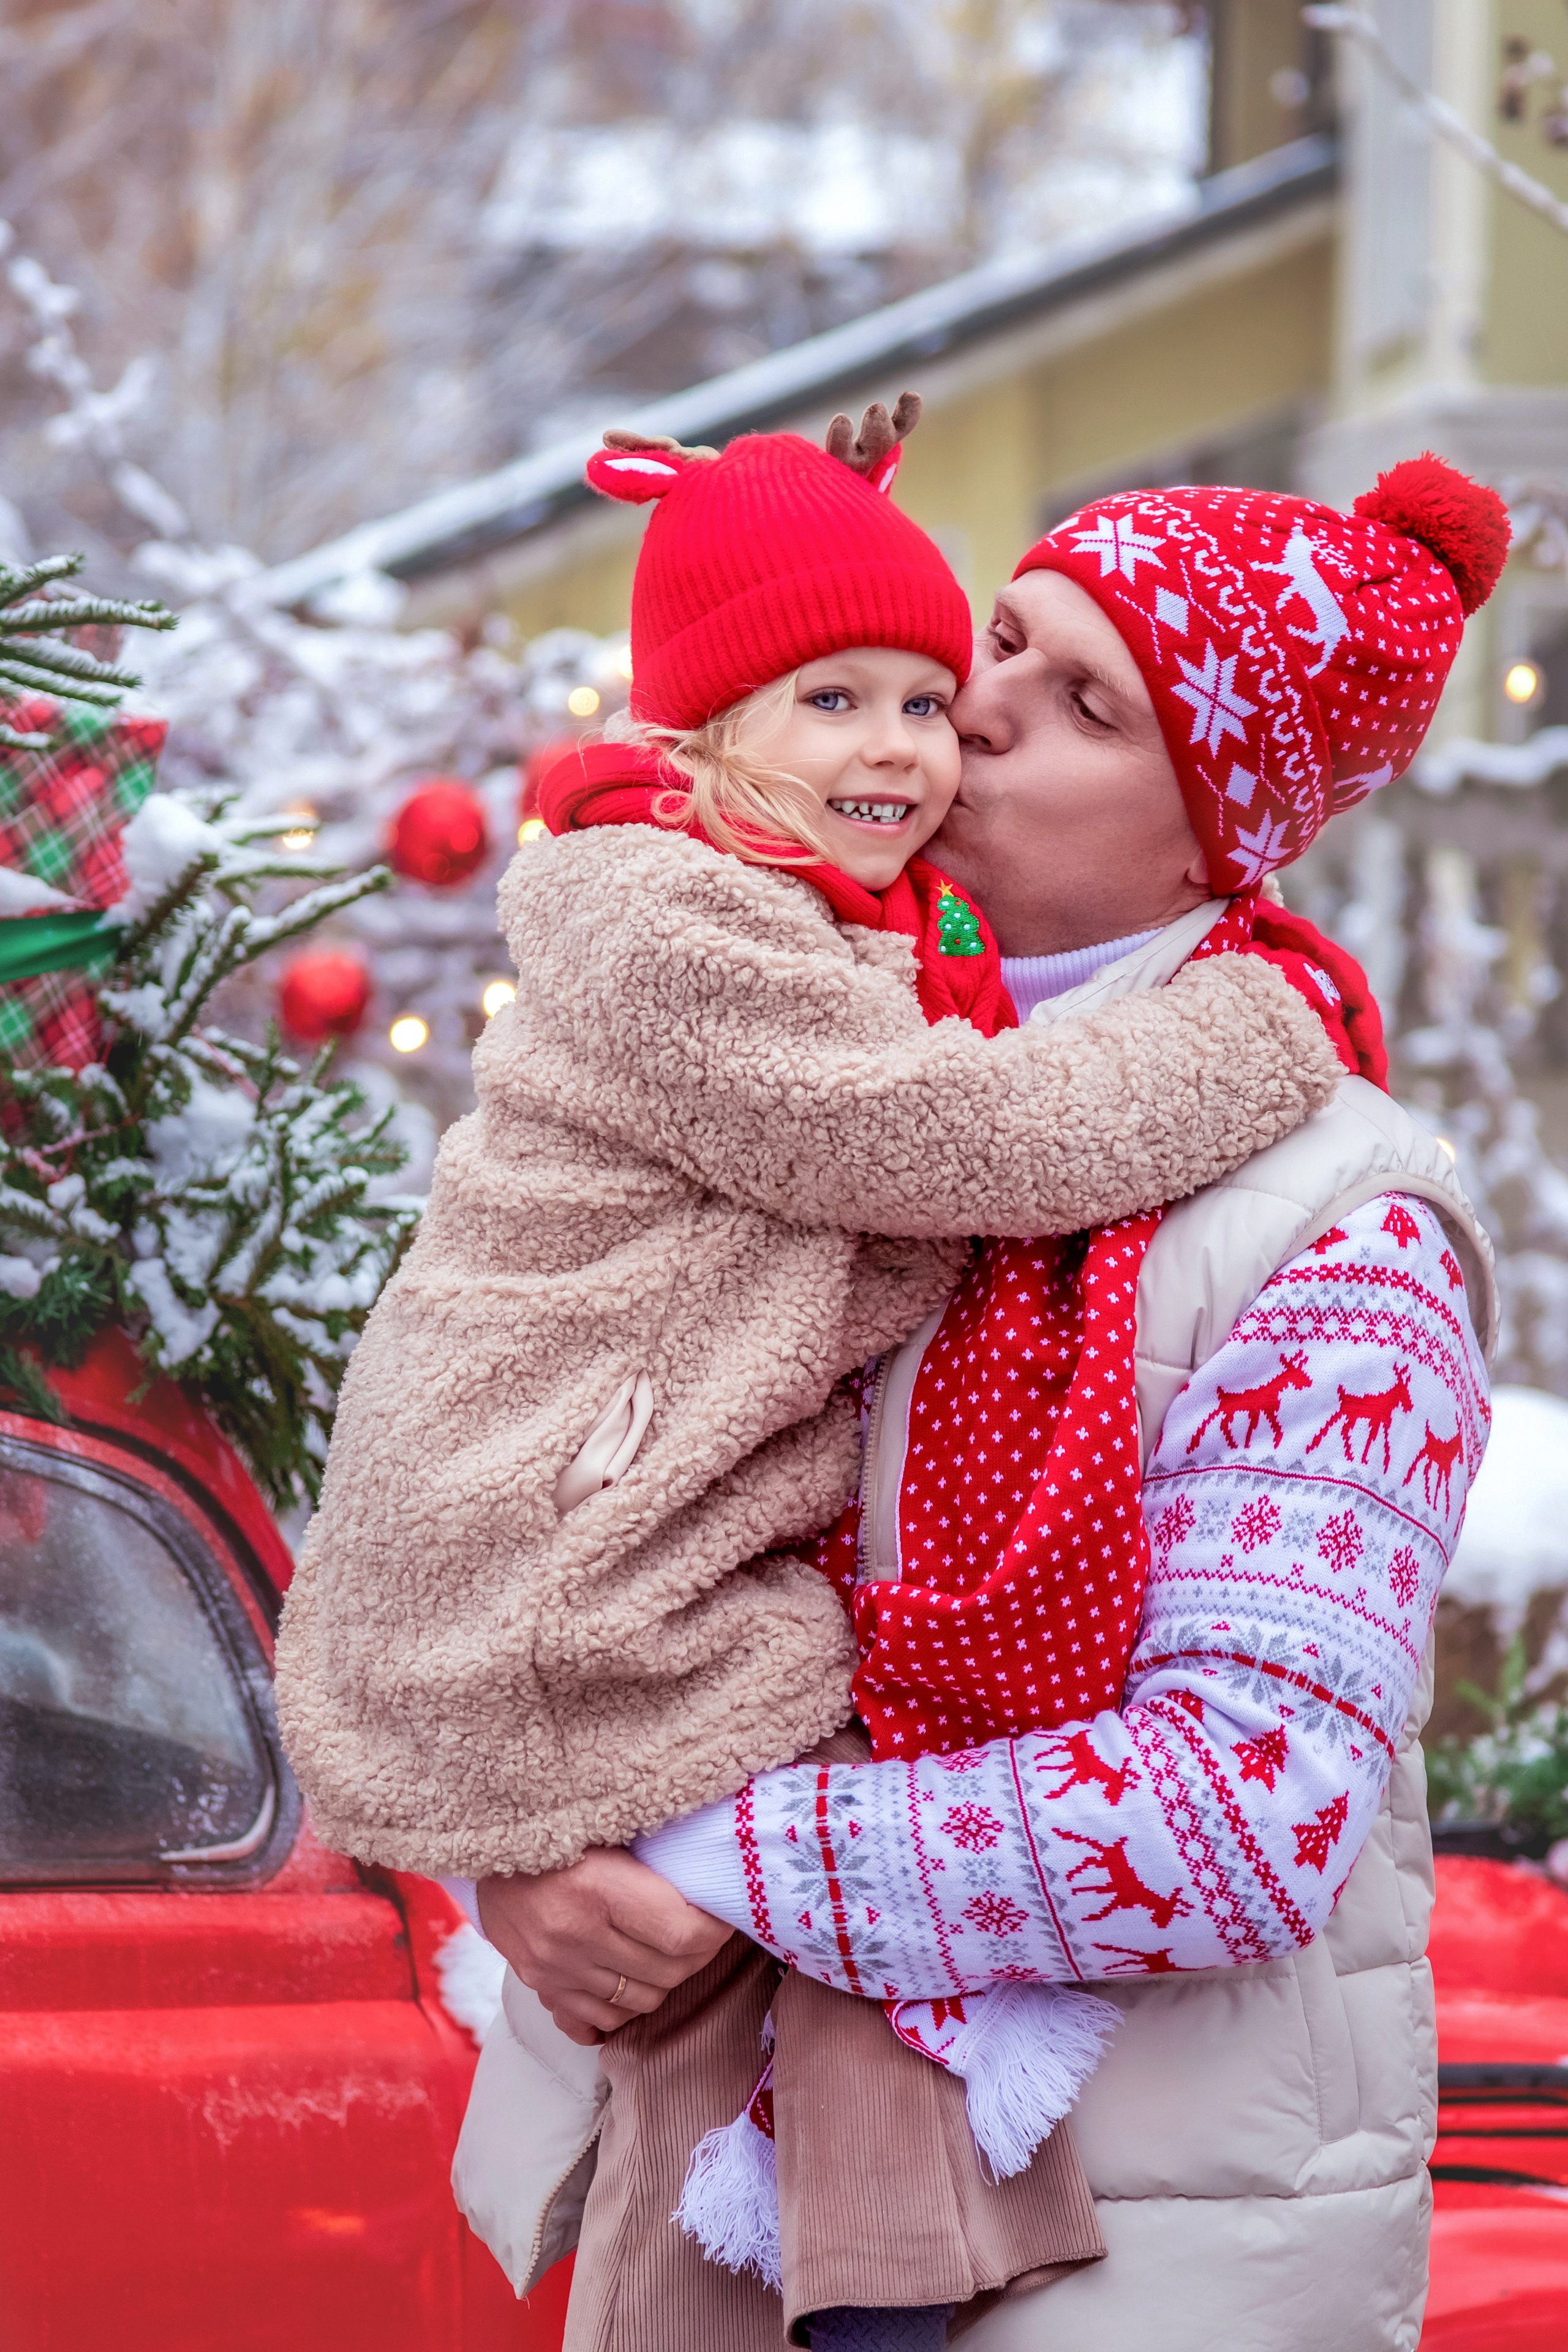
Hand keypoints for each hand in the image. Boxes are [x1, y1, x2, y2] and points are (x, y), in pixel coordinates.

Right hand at [477, 1847, 731, 2046]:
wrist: (484, 1850)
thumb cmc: (558, 1829)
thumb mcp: (608, 1829)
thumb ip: (654, 1858)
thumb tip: (713, 1884)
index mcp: (597, 1888)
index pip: (682, 1935)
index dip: (715, 1930)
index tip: (723, 1914)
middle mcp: (574, 1936)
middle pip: (668, 1973)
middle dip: (696, 1954)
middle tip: (700, 1931)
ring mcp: (554, 1970)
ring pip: (640, 2002)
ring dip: (662, 1980)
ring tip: (664, 1950)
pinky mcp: (540, 1987)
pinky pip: (599, 2021)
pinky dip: (621, 2008)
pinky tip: (625, 1981)